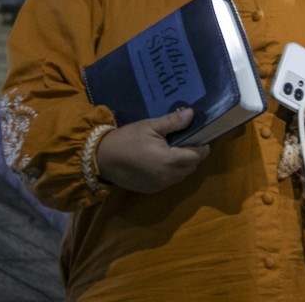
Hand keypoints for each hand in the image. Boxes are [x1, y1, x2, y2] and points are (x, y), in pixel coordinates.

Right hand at [95, 107, 209, 193]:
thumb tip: (191, 114)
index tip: (200, 135)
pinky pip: (170, 181)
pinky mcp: (151, 190)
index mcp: (169, 160)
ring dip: (183, 164)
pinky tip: (162, 160)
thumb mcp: (150, 126)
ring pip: (182, 175)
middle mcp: (168, 177)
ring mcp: (160, 185)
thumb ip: (173, 122)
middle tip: (186, 139)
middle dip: (193, 154)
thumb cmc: (127, 139)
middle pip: (192, 167)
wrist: (102, 159)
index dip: (202, 146)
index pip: (197, 156)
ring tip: (174, 149)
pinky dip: (172, 172)